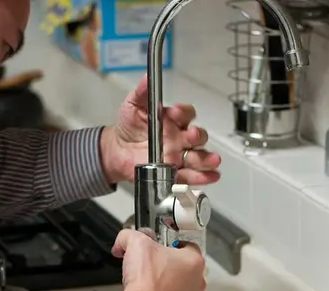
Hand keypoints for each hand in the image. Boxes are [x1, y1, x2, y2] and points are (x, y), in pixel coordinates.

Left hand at [100, 74, 221, 184]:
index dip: (182, 112)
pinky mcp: (175, 172)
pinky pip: (191, 175)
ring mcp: (179, 155)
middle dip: (197, 136)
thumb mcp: (133, 105)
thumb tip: (147, 77)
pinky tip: (209, 176)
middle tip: (191, 136)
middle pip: (198, 136)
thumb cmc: (129, 127)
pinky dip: (202, 177)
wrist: (117, 151)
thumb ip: (142, 92)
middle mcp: (180, 137)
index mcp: (172, 120)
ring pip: (199, 156)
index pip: (186, 113)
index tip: (173, 113)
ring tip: (211, 160)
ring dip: (206, 159)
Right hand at [112, 229, 205, 290]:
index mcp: (193, 262)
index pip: (187, 246)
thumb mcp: (135, 244)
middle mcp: (198, 284)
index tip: (160, 249)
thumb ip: (130, 236)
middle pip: (186, 271)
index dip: (171, 246)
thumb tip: (125, 239)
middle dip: (169, 269)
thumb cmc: (145, 283)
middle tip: (151, 270)